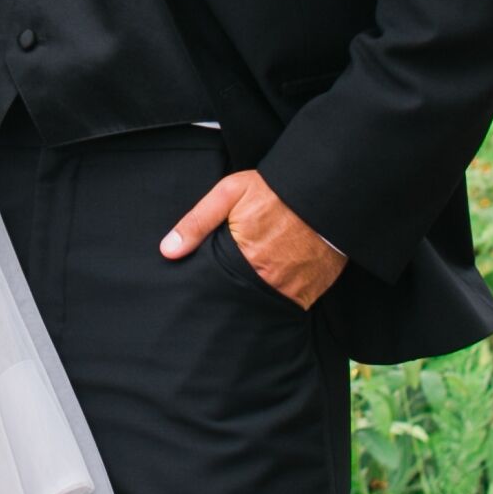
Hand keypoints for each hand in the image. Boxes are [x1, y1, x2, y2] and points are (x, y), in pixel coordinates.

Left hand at [161, 167, 347, 308]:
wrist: (325, 190)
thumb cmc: (273, 190)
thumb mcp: (229, 194)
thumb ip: (197, 222)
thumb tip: (167, 250)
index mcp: (245, 257)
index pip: (218, 286)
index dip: (213, 284)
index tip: (212, 279)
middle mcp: (270, 278)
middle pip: (242, 297)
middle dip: (235, 291)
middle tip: (236, 276)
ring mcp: (294, 286)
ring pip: (267, 303)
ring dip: (260, 294)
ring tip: (257, 277)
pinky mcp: (313, 289)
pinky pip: (293, 302)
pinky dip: (284, 294)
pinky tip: (279, 278)